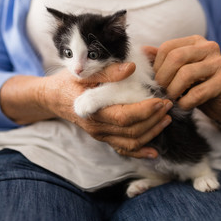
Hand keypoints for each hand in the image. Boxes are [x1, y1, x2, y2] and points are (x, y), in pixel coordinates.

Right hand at [43, 63, 172, 158]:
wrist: (52, 98)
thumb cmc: (68, 82)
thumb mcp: (83, 71)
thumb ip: (108, 71)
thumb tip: (131, 68)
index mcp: (93, 110)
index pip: (124, 117)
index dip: (145, 111)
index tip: (160, 100)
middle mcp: (97, 127)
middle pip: (132, 131)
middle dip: (153, 120)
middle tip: (168, 105)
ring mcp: (100, 134)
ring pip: (130, 142)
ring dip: (152, 132)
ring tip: (166, 119)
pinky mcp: (104, 137)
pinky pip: (123, 149)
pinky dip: (140, 152)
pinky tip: (154, 152)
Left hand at [144, 35, 220, 128]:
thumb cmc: (196, 85)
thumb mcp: (177, 70)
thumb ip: (162, 60)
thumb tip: (141, 50)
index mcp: (195, 41)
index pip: (167, 48)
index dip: (156, 66)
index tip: (155, 81)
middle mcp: (209, 47)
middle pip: (176, 58)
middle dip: (163, 78)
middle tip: (160, 91)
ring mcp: (219, 63)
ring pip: (186, 74)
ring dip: (173, 91)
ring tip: (171, 99)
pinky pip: (198, 93)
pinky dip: (185, 102)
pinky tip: (183, 105)